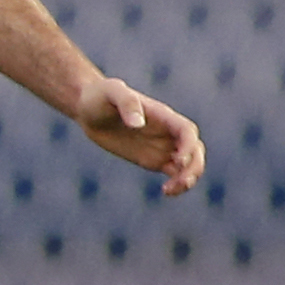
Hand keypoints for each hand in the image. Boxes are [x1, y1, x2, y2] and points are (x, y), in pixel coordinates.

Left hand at [76, 75, 206, 196]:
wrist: (89, 108)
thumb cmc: (100, 95)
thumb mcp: (111, 93)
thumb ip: (127, 103)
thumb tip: (137, 124)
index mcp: (163, 116)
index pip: (187, 131)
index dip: (188, 146)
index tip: (177, 160)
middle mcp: (167, 132)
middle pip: (195, 150)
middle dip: (194, 166)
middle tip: (180, 181)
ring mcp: (162, 146)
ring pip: (188, 164)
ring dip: (188, 178)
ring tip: (170, 190)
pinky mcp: (152, 159)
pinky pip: (174, 173)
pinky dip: (177, 184)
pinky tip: (166, 192)